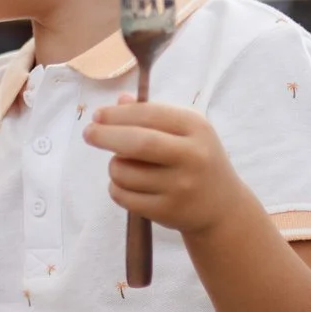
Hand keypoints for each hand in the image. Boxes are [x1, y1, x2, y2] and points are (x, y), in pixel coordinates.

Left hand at [84, 99, 247, 236]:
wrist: (222, 207)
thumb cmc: (198, 159)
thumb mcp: (186, 131)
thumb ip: (154, 114)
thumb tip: (119, 100)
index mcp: (196, 128)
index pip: (148, 114)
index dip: (118, 114)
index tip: (97, 115)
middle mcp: (191, 156)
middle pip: (137, 143)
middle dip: (105, 135)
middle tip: (89, 133)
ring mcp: (180, 186)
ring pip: (125, 172)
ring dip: (114, 166)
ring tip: (123, 165)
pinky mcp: (167, 211)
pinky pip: (124, 196)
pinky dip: (116, 188)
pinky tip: (126, 185)